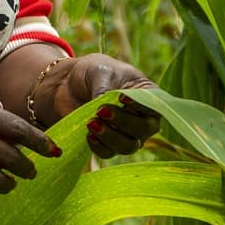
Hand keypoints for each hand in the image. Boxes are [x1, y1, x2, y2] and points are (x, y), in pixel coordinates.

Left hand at [42, 54, 159, 158]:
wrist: (72, 81)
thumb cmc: (95, 71)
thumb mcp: (101, 72)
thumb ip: (105, 90)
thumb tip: (102, 112)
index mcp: (148, 96)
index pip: (153, 106)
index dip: (139, 106)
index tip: (121, 98)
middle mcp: (144, 119)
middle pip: (142, 130)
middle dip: (122, 122)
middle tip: (101, 110)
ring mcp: (129, 135)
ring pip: (127, 146)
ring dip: (110, 136)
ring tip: (92, 123)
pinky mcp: (110, 144)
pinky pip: (108, 153)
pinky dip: (99, 147)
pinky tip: (89, 135)